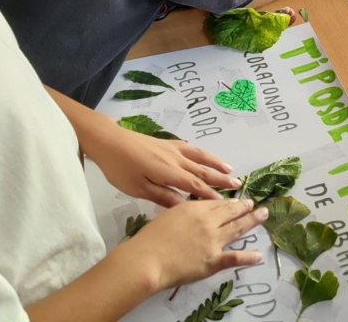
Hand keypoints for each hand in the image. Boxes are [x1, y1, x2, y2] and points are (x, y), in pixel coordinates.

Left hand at [87, 123, 240, 207]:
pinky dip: (201, 153)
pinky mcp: (166, 143)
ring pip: (199, 156)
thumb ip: (162, 196)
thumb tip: (184, 206)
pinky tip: (204, 155)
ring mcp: (172, 149)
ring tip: (229, 169)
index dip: (211, 195)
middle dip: (220, 178)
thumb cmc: (121, 169)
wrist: (109, 141)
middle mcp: (176, 159)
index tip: (225, 203)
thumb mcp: (138, 189)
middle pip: (202, 170)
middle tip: (238, 185)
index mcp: (169, 172)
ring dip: (215, 163)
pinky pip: (190, 148)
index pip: (195, 185)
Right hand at [127, 199, 267, 290]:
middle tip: (254, 204)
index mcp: (196, 209)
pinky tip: (258, 255)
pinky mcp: (213, 261)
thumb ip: (186, 211)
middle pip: (231, 213)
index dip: (231, 202)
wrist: (148, 259)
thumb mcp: (169, 214)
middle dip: (245, 207)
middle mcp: (208, 222)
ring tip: (263, 215)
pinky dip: (248, 257)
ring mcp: (213, 242)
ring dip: (252, 221)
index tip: (239, 200)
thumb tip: (196, 210)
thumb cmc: (151, 237)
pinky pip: (234, 258)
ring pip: (237, 229)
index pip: (218, 203)